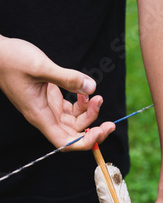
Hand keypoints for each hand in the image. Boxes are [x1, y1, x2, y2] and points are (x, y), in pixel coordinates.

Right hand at [0, 36, 114, 148]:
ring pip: (74, 121)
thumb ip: (68, 78)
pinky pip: (71, 109)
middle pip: (74, 135)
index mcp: (40, 116)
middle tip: (111, 123)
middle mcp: (45, 116)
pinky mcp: (50, 98)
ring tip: (97, 97)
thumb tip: (91, 88)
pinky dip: (81, 102)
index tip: (100, 132)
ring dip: (89, 113)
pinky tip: (84, 91)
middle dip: (94, 130)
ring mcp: (48, 108)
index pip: (65, 142)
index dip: (85, 143)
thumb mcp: (41, 67)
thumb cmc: (11, 60)